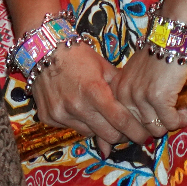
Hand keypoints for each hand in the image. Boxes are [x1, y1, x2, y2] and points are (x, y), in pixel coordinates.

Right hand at [29, 41, 153, 148]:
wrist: (42, 49)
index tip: (145, 136)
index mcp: (95, 92)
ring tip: (96, 113)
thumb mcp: (105, 68)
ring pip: (89, 133)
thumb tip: (140, 110)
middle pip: (108, 134)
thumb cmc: (78, 56)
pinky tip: (74, 107)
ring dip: (97, 127)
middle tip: (123, 128)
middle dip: (120, 134)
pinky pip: (69, 127)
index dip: (137, 132)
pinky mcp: (47, 116)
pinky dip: (76, 122)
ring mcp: (60, 113)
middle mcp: (77, 106)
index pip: (122, 122)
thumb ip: (121, 91)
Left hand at [111, 45, 186, 134]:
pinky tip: (183, 108)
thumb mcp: (136, 77)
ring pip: (156, 129)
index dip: (141, 127)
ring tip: (178, 110)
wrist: (169, 41)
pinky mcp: (157, 98)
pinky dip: (180, 119)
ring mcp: (139, 97)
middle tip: (170, 115)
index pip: (123, 122)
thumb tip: (144, 123)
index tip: (154, 124)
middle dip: (158, 126)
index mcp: (116, 91)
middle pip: (140, 128)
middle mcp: (123, 96)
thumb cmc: (156, 57)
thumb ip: (134, 96)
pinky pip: (171, 122)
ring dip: (171, 123)